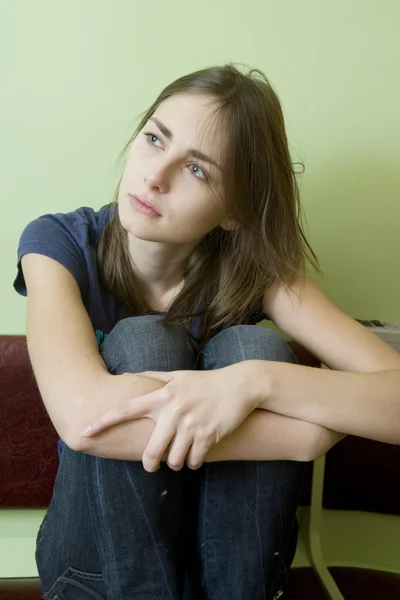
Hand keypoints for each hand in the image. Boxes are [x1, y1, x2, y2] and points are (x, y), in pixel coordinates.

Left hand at [81, 363, 256, 471]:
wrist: (241, 385)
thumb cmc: (206, 382)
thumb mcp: (179, 375)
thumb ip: (154, 377)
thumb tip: (130, 375)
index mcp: (162, 395)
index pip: (126, 409)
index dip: (104, 421)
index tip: (85, 431)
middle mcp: (173, 410)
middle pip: (151, 451)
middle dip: (151, 463)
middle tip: (153, 465)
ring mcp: (191, 424)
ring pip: (173, 460)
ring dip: (177, 462)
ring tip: (182, 454)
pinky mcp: (208, 435)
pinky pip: (193, 461)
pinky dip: (194, 462)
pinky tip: (198, 454)